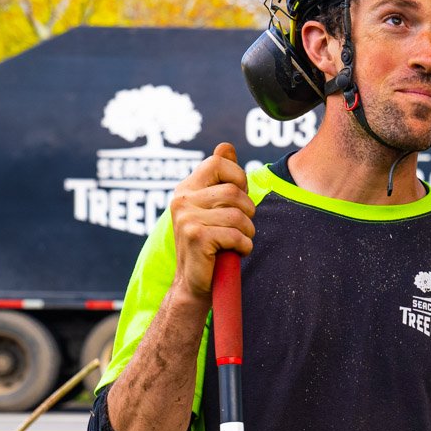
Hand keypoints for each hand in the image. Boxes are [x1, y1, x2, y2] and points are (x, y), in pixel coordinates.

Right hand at [167, 143, 253, 303]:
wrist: (193, 284)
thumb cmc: (210, 245)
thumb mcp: (213, 208)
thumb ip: (220, 177)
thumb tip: (226, 146)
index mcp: (186, 189)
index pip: (218, 162)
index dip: (238, 178)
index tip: (238, 200)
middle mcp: (182, 199)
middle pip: (235, 192)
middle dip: (248, 213)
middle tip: (240, 228)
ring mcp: (186, 218)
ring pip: (238, 215)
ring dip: (247, 232)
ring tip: (236, 242)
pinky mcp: (195, 236)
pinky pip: (236, 235)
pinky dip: (243, 246)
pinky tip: (234, 252)